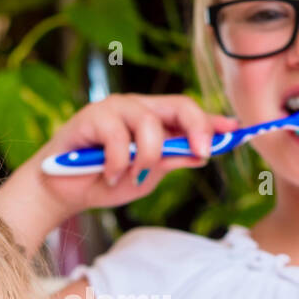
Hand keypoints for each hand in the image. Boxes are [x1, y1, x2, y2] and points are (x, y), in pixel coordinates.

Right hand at [32, 93, 237, 216]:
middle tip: (203, 153)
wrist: (62, 193)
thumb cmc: (103, 181)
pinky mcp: (91, 116)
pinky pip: (119, 138)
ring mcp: (114, 109)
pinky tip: (109, 174)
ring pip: (150, 125)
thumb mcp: (147, 176)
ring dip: (146, 159)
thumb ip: (171, 160)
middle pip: (179, 105)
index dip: (213, 121)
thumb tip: (203, 152)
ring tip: (131, 177)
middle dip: (197, 128)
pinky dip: (119, 163)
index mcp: (153, 120)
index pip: (189, 113)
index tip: (236, 132)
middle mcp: (137, 109)